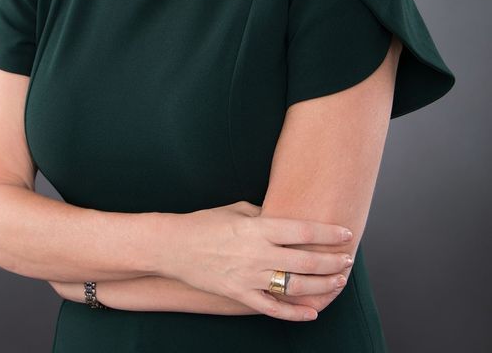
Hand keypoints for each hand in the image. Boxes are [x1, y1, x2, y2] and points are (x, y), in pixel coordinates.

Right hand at [160, 200, 353, 320]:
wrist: (175, 246)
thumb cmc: (206, 222)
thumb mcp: (237, 209)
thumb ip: (264, 214)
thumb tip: (286, 218)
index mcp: (258, 228)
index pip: (302, 231)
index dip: (328, 234)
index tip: (346, 233)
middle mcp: (258, 254)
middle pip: (305, 261)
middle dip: (331, 261)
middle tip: (348, 259)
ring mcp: (249, 277)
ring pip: (295, 287)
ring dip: (321, 286)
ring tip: (337, 281)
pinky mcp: (240, 295)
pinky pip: (273, 308)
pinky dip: (295, 313)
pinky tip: (312, 313)